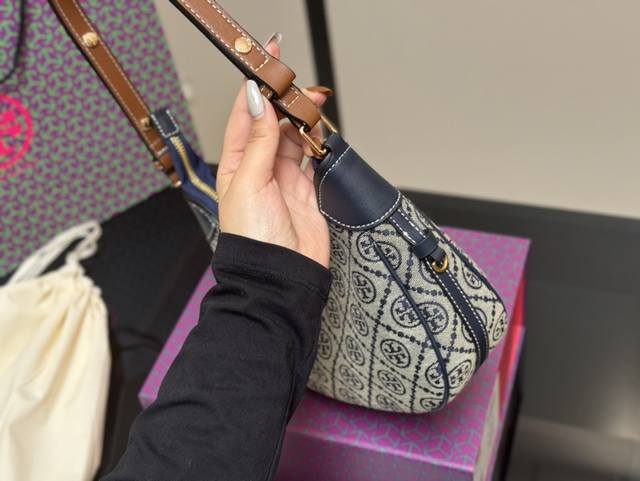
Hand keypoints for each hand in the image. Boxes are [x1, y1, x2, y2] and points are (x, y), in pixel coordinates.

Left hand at [216, 38, 329, 267]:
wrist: (281, 276)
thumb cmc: (253, 238)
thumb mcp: (249, 183)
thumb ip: (259, 142)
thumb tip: (258, 101)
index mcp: (236, 163)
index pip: (246, 115)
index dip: (256, 86)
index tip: (267, 61)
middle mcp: (258, 168)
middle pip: (272, 122)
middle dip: (286, 100)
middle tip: (302, 84)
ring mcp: (283, 178)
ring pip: (294, 137)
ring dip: (304, 119)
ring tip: (316, 105)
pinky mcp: (306, 190)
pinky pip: (312, 158)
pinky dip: (318, 143)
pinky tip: (321, 133)